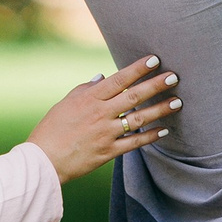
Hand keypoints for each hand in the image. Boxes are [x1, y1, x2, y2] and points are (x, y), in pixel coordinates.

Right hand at [26, 54, 182, 182]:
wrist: (43, 161)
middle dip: (155, 85)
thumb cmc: (51, 129)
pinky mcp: (108, 152)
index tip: (154, 60)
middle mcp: (100, 114)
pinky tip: (164, 130)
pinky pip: (134, 143)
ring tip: (177, 102)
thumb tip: (102, 78)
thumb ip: (85, 89)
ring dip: (159, 110)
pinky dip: (150, 136)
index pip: (118, 80)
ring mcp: (106, 134)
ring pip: (138, 119)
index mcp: (89, 99)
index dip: (137, 69)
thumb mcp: (65, 103)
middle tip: (174, 76)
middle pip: (133, 97)